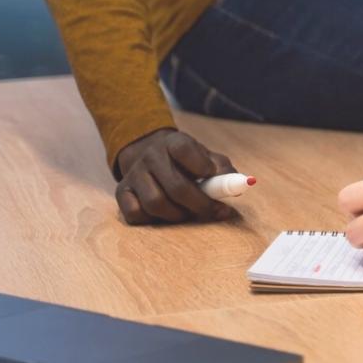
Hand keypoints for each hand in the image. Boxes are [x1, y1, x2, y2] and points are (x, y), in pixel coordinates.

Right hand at [114, 127, 238, 224]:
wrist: (149, 154)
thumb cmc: (187, 161)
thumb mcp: (206, 157)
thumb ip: (223, 169)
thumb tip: (240, 184)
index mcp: (174, 142)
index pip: (185, 149)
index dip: (202, 166)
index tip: (213, 178)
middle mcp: (151, 156)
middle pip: (176, 187)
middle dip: (200, 204)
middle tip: (215, 211)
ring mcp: (134, 174)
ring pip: (155, 203)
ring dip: (177, 215)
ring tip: (188, 213)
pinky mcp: (121, 192)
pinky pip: (135, 214)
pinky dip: (153, 220)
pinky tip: (165, 214)